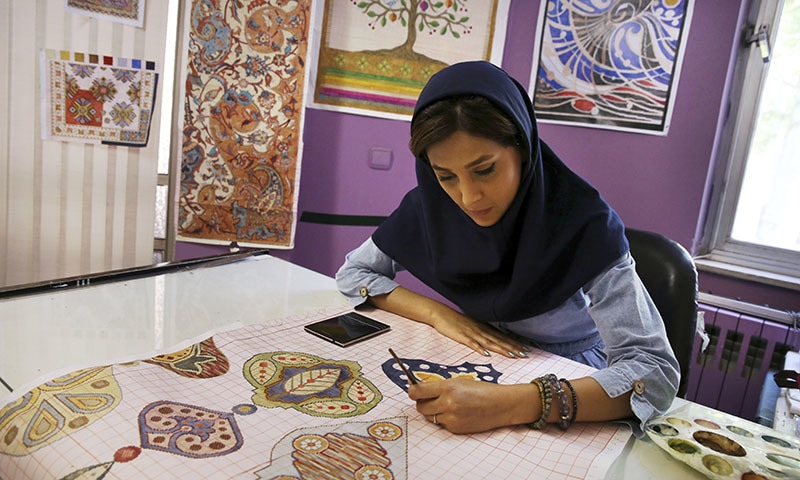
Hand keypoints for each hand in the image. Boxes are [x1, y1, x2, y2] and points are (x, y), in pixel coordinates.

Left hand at [408, 378, 537, 433]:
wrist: (500, 405)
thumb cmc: (481, 390)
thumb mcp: (459, 382)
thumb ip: (440, 386)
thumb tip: (420, 389)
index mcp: (448, 387)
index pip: (417, 392)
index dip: (412, 391)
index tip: (412, 390)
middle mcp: (448, 403)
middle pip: (420, 407)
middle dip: (422, 403)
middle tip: (428, 399)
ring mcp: (451, 417)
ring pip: (430, 417)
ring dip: (434, 412)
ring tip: (447, 405)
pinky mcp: (455, 428)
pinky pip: (441, 424)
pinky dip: (445, 419)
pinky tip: (457, 413)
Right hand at [429, 310, 527, 358]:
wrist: (441, 313)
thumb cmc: (456, 321)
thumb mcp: (472, 325)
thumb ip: (483, 333)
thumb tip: (493, 341)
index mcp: (484, 328)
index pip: (502, 337)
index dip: (514, 343)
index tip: (526, 349)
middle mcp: (481, 330)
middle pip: (499, 340)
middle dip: (513, 347)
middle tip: (525, 354)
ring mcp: (472, 333)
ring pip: (489, 342)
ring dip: (501, 349)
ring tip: (513, 355)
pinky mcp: (461, 336)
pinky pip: (472, 343)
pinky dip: (480, 348)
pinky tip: (487, 354)